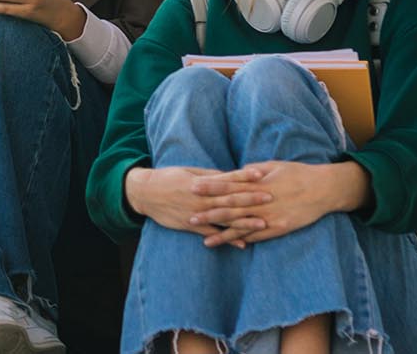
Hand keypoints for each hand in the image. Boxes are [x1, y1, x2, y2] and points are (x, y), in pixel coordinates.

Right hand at [124, 166, 270, 243]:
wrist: (145, 193)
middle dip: (251, 199)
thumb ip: (211, 176)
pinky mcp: (191, 226)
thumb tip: (231, 176)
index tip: (262, 175)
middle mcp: (201, 199)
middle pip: (230, 199)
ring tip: (263, 223)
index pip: (227, 179)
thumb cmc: (169, 178)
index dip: (245, 177)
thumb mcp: (190, 172)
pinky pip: (212, 234)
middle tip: (271, 197)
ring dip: (244, 222)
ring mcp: (196, 213)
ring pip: (224, 218)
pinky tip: (243, 244)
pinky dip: (227, 239)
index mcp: (201, 183)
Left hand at [198, 161, 371, 246]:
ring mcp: (271, 217)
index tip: (192, 187)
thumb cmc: (297, 173)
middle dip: (209, 213)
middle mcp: (263, 201)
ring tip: (204, 238)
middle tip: (189, 217)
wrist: (324, 189)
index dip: (210, 187)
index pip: (229, 185)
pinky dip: (242, 240)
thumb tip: (233, 173)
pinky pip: (258, 236)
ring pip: (242, 226)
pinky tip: (229, 245)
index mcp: (259, 183)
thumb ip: (252, 172)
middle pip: (231, 208)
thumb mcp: (273, 166)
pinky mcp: (280, 228)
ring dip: (222, 233)